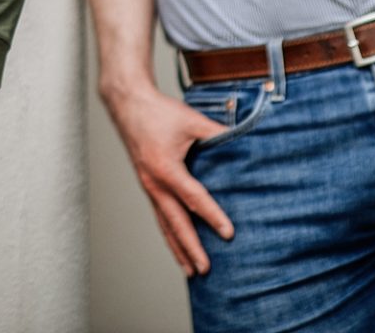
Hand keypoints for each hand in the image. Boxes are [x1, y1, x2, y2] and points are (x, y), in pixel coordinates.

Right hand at [102, 82, 232, 275]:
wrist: (129, 104)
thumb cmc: (159, 112)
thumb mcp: (192, 120)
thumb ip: (218, 133)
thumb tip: (246, 142)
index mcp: (166, 167)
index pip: (193, 198)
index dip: (212, 216)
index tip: (228, 234)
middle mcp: (154, 182)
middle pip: (175, 222)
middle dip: (191, 248)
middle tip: (206, 269)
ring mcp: (148, 186)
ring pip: (165, 224)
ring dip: (178, 248)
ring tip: (191, 271)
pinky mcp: (147, 185)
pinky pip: (159, 215)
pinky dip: (169, 234)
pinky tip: (177, 245)